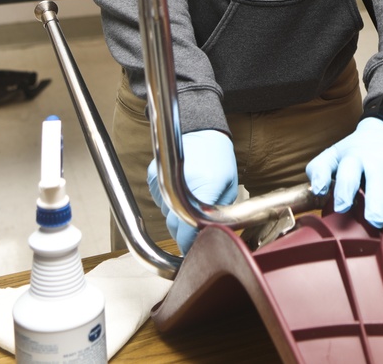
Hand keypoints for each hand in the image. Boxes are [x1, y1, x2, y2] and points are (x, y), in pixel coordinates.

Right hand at [146, 129, 237, 254]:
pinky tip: (180, 188)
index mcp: (206, 186)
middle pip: (174, 227)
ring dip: (177, 215)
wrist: (201, 131)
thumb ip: (220, 214)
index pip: (189, 230)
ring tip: (190, 197)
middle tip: (194, 227)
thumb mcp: (229, 187)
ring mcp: (164, 179)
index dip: (190, 245)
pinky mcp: (153, 175)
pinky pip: (159, 201)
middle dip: (184, 232)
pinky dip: (168, 202)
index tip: (193, 251)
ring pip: (166, 215)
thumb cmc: (219, 159)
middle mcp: (181, 184)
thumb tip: (211, 237)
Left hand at [305, 117, 382, 227]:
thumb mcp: (335, 154)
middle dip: (375, 200)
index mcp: (355, 158)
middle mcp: (377, 160)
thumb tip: (318, 189)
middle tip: (374, 219)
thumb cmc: (358, 149)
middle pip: (377, 180)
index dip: (345, 189)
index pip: (348, 173)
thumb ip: (320, 170)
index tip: (343, 206)